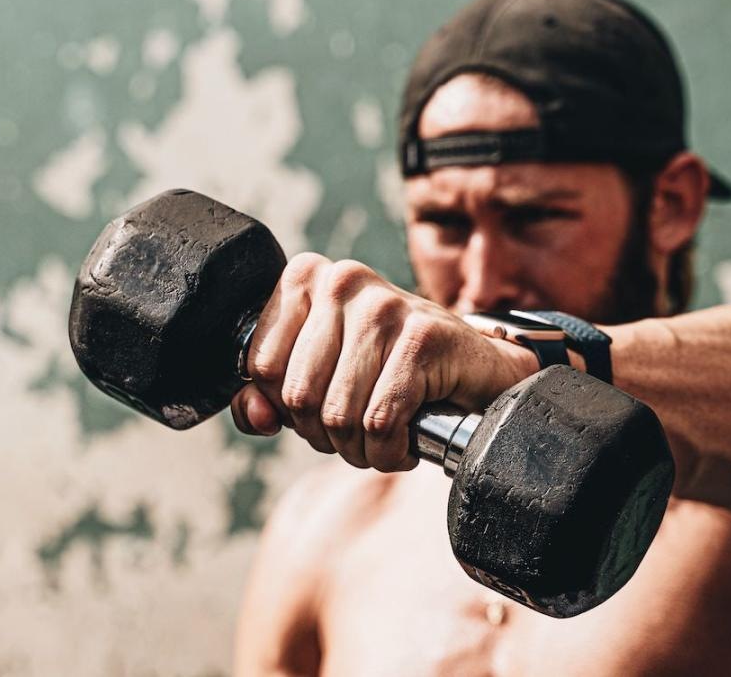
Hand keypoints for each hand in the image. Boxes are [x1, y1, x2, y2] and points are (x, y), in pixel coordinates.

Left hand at [230, 253, 538, 470]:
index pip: (260, 366)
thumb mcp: (321, 379)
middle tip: (357, 433)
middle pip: (298, 395)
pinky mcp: (422, 338)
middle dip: (325, 435)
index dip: (286, 409)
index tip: (322, 411)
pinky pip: (380, 421)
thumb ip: (268, 397)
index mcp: (306, 278)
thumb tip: (253, 416)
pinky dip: (389, 451)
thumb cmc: (391, 373)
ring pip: (337, 414)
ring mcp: (384, 305)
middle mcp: (343, 280)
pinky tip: (404, 443)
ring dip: (359, 449)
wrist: (477, 371)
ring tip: (383, 439)